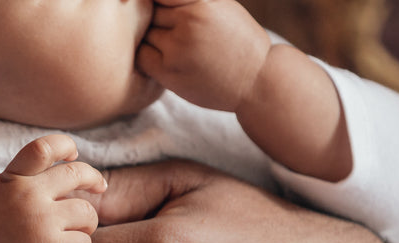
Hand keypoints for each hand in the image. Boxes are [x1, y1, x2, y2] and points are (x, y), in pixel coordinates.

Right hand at [0, 134, 107, 242]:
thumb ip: (21, 183)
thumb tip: (61, 174)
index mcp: (11, 179)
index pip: (43, 148)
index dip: (65, 146)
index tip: (73, 155)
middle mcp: (26, 195)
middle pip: (77, 173)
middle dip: (94, 179)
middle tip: (99, 187)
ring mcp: (39, 221)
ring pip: (87, 212)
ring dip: (86, 223)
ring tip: (72, 233)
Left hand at [137, 0, 272, 111]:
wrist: (257, 80)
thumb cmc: (238, 41)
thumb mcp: (220, 5)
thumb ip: (190, 0)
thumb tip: (155, 3)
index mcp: (201, 1)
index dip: (158, 5)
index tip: (163, 12)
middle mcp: (189, 21)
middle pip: (150, 13)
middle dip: (156, 21)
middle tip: (170, 33)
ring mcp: (178, 48)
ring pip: (145, 34)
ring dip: (151, 39)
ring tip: (170, 47)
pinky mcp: (170, 72)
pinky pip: (142, 57)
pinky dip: (146, 56)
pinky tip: (161, 59)